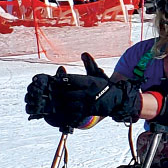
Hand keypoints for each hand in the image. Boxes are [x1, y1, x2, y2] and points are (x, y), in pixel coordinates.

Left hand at [28, 55, 142, 125]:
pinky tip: (60, 111)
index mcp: (89, 82)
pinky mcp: (88, 112)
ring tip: (52, 101)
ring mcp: (87, 104)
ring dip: (59, 103)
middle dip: (56, 93)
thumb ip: (90, 64)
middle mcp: (88, 93)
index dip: (60, 80)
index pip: (71, 80)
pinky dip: (65, 113)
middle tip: (49, 91)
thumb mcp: (99, 74)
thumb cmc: (106, 86)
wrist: (118, 101)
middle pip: (66, 93)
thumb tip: (84, 53)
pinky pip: (73, 114)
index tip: (53, 79)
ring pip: (68, 104)